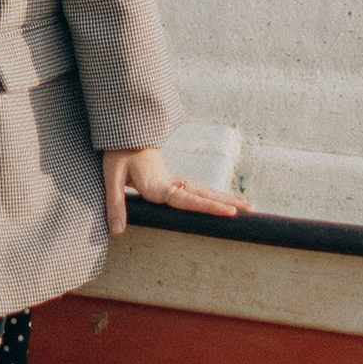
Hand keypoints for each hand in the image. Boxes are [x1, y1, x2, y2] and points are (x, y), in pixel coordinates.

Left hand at [103, 146, 249, 238]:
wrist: (123, 132)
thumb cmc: (117, 153)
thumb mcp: (110, 177)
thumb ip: (115, 204)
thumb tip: (118, 231)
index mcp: (158, 185)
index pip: (188, 199)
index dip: (209, 206)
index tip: (231, 211)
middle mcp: (170, 183)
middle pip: (203, 194)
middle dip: (227, 203)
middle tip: (252, 209)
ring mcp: (172, 181)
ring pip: (203, 191)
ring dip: (224, 198)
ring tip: (247, 206)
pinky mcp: (170, 180)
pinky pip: (195, 190)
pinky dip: (210, 196)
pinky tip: (220, 200)